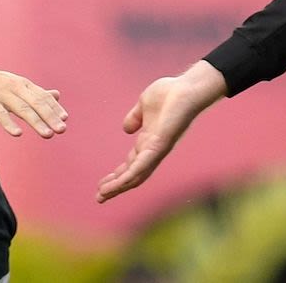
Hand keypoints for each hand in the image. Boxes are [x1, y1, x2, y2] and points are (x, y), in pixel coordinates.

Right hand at [0, 46, 66, 138]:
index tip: (65, 120)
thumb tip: (57, 95)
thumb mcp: (15, 84)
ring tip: (48, 134)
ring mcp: (0, 93)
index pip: (42, 96)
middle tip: (62, 130)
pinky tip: (18, 134)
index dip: (54, 108)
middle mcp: (15, 87)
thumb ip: (36, 92)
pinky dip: (9, 123)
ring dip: (36, 122)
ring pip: (22, 108)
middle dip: (50, 116)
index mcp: (23, 84)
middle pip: (36, 103)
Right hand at [97, 61, 226, 201]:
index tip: (101, 185)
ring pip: (136, 176)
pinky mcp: (160, 146)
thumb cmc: (170, 93)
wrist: (186, 88)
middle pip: (132, 175)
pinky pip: (142, 166)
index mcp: (148, 142)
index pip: (130, 165)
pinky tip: (116, 184)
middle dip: (115, 186)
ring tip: (102, 195)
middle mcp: (153, 150)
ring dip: (118, 187)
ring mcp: (157, 150)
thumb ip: (135, 118)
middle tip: (99, 197)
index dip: (116, 176)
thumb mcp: (144, 105)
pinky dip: (128, 176)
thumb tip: (126, 129)